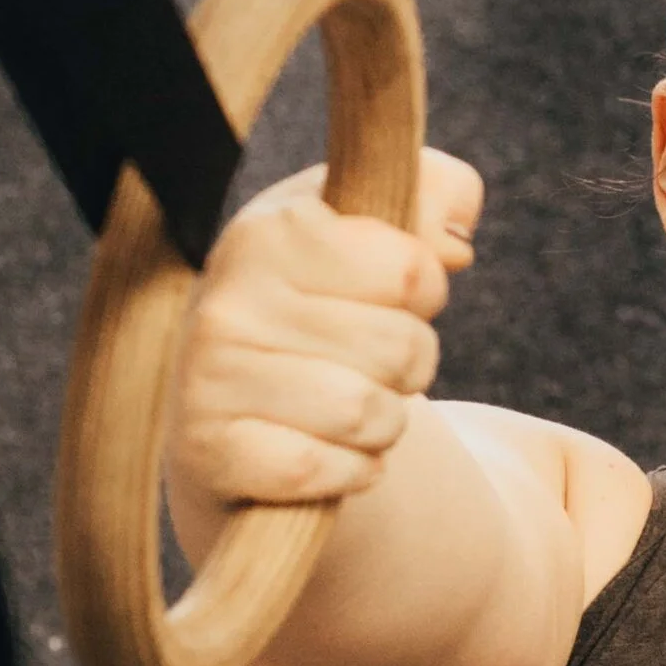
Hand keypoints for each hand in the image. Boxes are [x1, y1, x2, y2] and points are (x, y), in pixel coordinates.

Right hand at [168, 148, 481, 507]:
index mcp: (269, 231)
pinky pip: (331, 472)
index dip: (426, 291)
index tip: (393, 296)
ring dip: (384, 423)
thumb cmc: (315, 301)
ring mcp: (211, 381)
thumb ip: (432, 193)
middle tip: (367, 361)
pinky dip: (350, 471)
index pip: (414, 271)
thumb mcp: (367, 226)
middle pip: (404, 349)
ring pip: (372, 415)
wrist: (228, 400)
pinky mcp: (213, 455)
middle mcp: (228, 302)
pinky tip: (324, 450)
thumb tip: (454, 244)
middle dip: (410, 365)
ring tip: (346, 406)